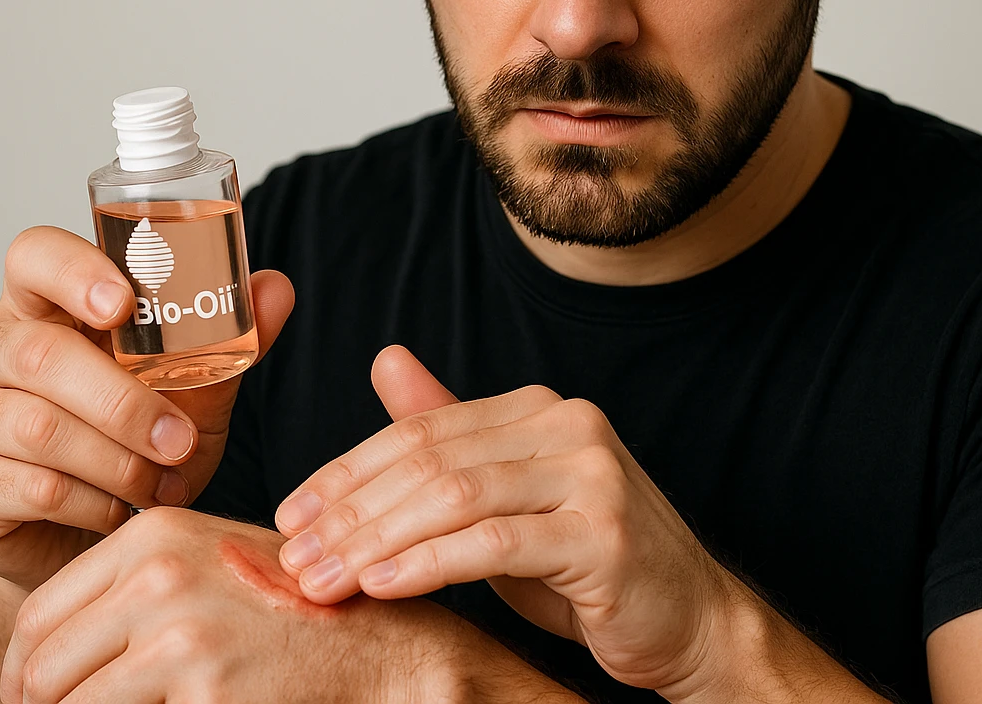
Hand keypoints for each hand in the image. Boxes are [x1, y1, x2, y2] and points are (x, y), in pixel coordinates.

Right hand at [0, 224, 293, 592]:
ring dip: (118, 461)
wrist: (91, 534)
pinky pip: (33, 486)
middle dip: (123, 402)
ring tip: (163, 481)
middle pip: (40, 353)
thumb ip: (230, 339)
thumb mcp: (194, 387)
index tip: (122, 304)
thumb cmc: (137, 442)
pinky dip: (94, 503)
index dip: (74, 271)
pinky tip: (121, 510)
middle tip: (180, 438)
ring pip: (39, 427)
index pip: (35, 255)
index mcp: (42, 302)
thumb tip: (275, 289)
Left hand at [0, 508, 457, 703]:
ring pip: (71, 703)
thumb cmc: (293, 609)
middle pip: (42, 664)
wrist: (378, 644)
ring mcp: (181, 634)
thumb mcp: (209, 564)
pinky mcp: (204, 691)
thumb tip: (43, 655)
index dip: (20, 670)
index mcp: (153, 536)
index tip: (25, 699)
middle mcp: (159, 577)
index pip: (40, 613)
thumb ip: (132, 586)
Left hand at [272, 346, 738, 694]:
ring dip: (375, 541)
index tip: (291, 514)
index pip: (420, 428)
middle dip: (350, 512)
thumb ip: (448, 438)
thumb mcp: (507, 499)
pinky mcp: (602, 533)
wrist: (690, 620)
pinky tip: (381, 586)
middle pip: (430, 459)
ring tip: (322, 579)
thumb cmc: (588, 565)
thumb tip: (385, 361)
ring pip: (454, 496)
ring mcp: (591, 475)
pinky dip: (427, 562)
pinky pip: (493, 542)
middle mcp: (569, 425)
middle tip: (294, 558)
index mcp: (541, 409)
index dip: (347, 471)